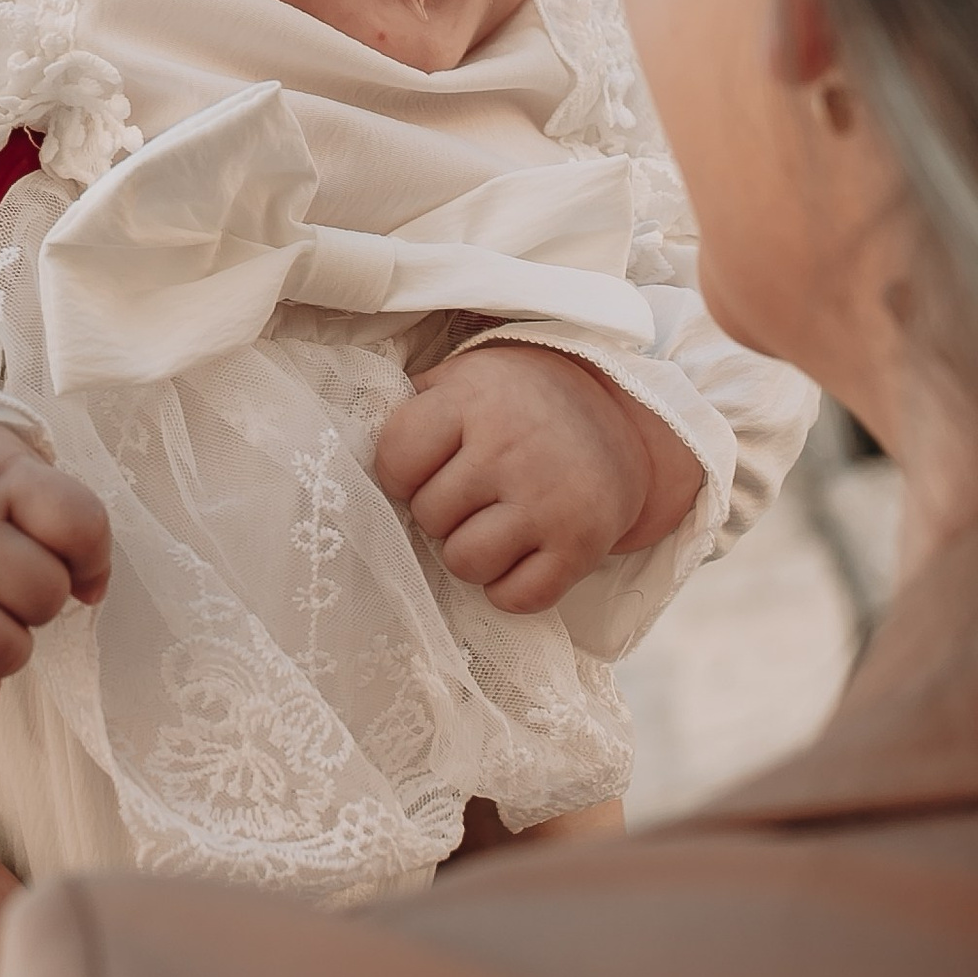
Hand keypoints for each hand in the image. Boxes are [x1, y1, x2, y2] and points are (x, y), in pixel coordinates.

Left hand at [375, 343, 701, 613]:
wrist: (626, 418)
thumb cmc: (520, 402)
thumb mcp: (465, 378)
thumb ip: (412, 409)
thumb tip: (351, 455)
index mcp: (474, 399)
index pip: (396, 461)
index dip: (402, 474)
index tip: (427, 467)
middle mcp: (511, 447)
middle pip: (428, 516)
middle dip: (442, 512)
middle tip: (473, 494)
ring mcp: (549, 499)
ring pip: (465, 563)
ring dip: (472, 553)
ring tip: (494, 523)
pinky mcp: (583, 544)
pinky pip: (515, 598)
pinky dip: (510, 588)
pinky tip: (522, 553)